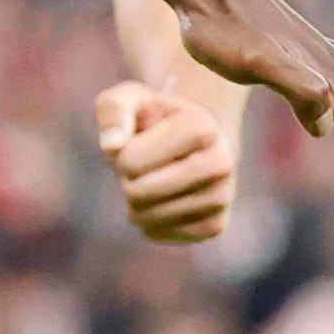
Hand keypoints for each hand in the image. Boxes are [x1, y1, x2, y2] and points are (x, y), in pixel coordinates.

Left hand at [97, 81, 235, 244]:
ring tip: (152, 180)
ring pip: (147, 218)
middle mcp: (221, 163)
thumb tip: (111, 146)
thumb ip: (113, 110)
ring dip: (135, 202)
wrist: (193, 141)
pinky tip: (161, 200)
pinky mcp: (215, 225)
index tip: (137, 142)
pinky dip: (147, 221)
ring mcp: (222, 197)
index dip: (120, 155)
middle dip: (126, 180)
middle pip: (138, 193)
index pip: (129, 162)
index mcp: (201, 128)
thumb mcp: (128, 99)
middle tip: (141, 166)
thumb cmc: (153, 118)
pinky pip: (158, 233)